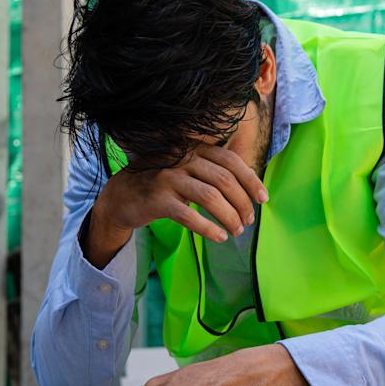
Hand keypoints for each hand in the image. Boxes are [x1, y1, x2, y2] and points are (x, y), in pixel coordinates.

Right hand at [85, 145, 267, 265]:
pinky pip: (190, 216)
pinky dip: (209, 229)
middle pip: (224, 180)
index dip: (251, 180)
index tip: (263, 199)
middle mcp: (181, 158)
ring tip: (237, 231)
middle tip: (248, 221)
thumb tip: (250, 186)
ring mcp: (168, 178)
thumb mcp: (186, 169)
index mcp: (193, 148)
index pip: (231, 161)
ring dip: (230, 217)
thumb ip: (212, 170)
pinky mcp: (157, 200)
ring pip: (211, 198)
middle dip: (242, 203)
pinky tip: (219, 237)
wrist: (121, 195)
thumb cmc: (162, 183)